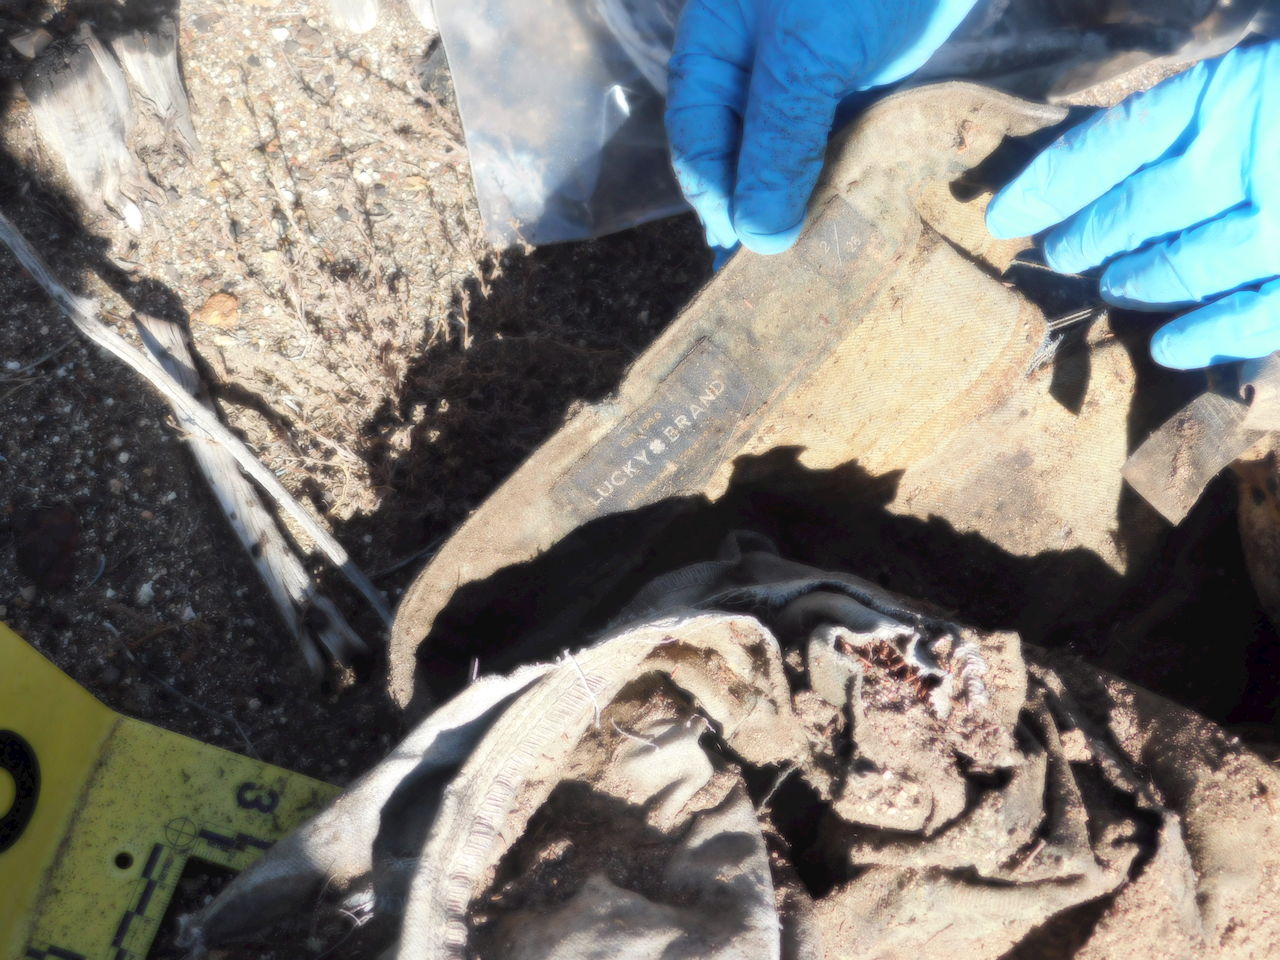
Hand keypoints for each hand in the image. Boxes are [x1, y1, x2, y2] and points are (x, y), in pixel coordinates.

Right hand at [666, 0, 978, 254]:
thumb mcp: (805, 55)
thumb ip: (777, 142)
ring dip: (806, 212)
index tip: (751, 267)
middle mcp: (750, 75)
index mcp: (712, 58)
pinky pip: (841, 149)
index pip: (701, 155)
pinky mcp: (858, 85)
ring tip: (824, 270)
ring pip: (791, 164)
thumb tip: (756, 238)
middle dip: (760, 222)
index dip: (722, 211)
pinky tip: (861, 224)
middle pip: (741, 165)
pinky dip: (849, 185)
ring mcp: (806, 81)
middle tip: (786, 289)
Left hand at [987, 42, 1279, 369]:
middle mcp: (1249, 149)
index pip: (1107, 144)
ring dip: (1138, 283)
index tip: (1003, 217)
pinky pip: (1256, 312)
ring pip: (1183, 265)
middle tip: (1060, 256)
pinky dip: (1210, 335)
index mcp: (1227, 90)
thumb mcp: (1252, 82)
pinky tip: (1172, 349)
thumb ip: (1187, 119)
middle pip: (1135, 210)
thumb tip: (1088, 182)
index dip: (1047, 185)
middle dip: (1084, 240)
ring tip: (1116, 287)